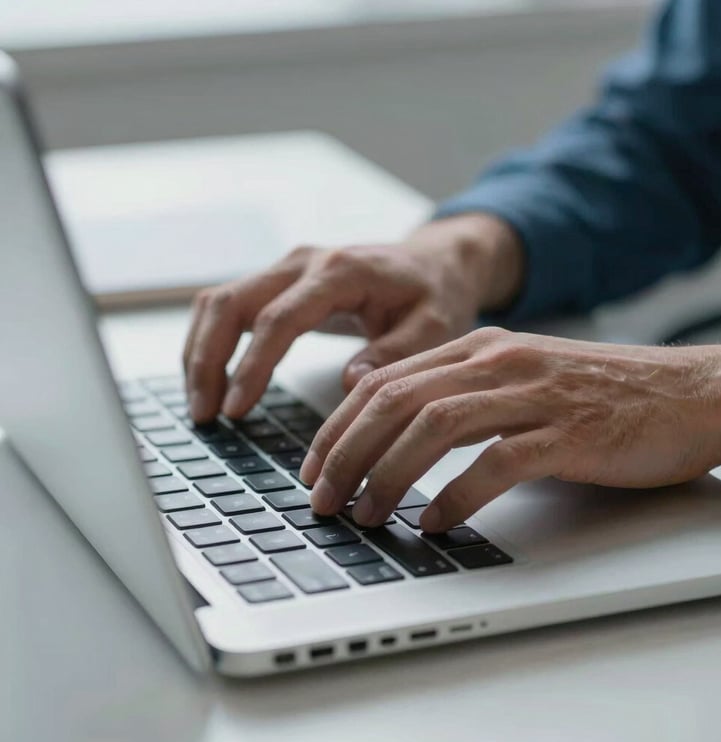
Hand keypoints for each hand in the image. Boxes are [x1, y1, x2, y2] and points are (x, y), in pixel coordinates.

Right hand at [183, 214, 523, 422]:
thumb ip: (394, 353)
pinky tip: (211, 378)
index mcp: (340, 272)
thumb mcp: (432, 326)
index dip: (252, 365)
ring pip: (219, 302)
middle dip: (207, 360)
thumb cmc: (434, 294)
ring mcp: (287, 268)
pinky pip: (229, 305)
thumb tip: (349, 383)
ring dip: (200, 352)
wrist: (433, 262)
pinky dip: (211, 341)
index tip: (236, 410)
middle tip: (204, 415)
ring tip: (201, 406)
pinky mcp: (281, 281)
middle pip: (230, 303)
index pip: (278, 319)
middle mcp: (303, 262)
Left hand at [301, 328, 720, 531]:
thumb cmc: (598, 393)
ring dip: (388, 475)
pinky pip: (496, 463)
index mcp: (478, 347)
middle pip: (395, 401)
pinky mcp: (567, 432)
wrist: (689, 392)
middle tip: (322, 499)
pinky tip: (435, 523)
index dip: (338, 426)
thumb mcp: (517, 378)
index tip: (314, 466)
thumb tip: (392, 429)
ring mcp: (532, 394)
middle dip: (346, 453)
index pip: (384, 381)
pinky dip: (457, 496)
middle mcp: (497, 362)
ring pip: (434, 426)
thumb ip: (459, 392)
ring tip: (366, 515)